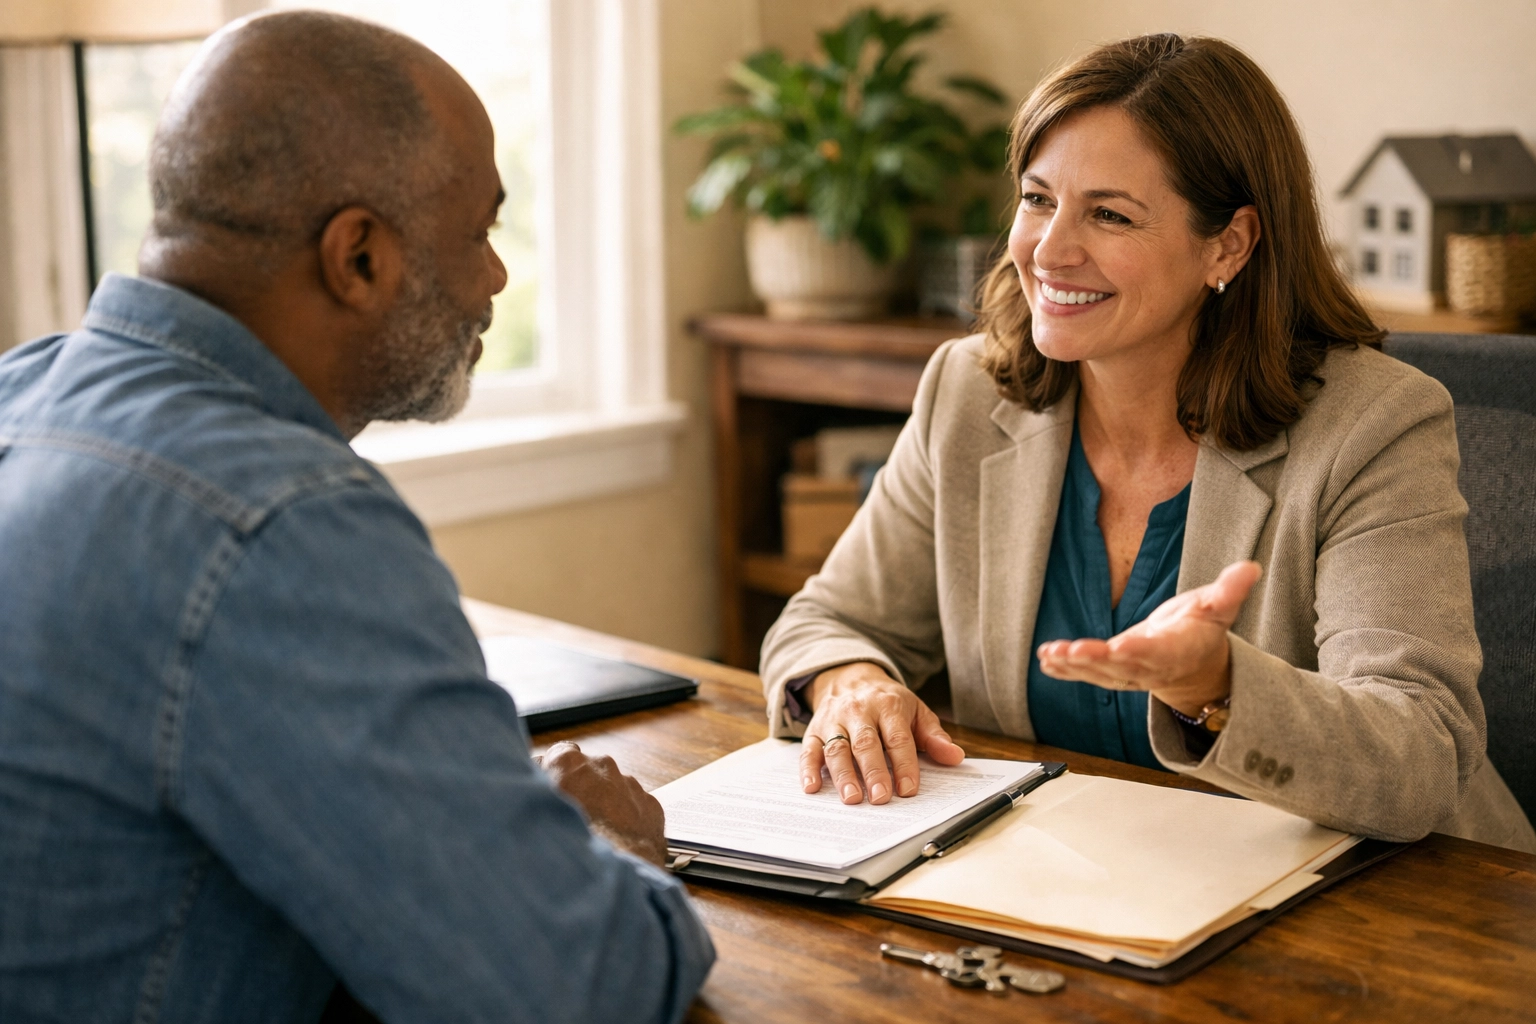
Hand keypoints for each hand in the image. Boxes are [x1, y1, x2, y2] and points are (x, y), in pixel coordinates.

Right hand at [537, 742, 666, 865]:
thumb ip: (536, 790)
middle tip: (575, 818)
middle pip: (589, 772)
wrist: (615, 869)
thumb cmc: (570, 845)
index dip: (556, 772)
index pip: (559, 753)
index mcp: (569, 763)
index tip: (554, 788)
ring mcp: (630, 784)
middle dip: (583, 789)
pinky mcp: (650, 805)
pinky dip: (628, 820)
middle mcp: (602, 766)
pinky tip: (618, 842)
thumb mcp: (535, 815)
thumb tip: (536, 777)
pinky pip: (636, 808)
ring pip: (614, 790)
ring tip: (598, 836)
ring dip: (606, 806)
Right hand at [800, 662, 964, 805]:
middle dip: (874, 771)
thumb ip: (934, 736)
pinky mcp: (814, 731)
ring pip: (837, 748)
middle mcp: (859, 712)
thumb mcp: (915, 711)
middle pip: (866, 744)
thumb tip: (955, 757)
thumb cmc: (887, 702)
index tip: (908, 789)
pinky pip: (809, 750)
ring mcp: (834, 721)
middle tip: (880, 798)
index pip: (898, 738)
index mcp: (888, 706)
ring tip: (852, 798)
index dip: (904, 764)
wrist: (849, 677)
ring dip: (843, 774)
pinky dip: (808, 769)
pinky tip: (811, 788)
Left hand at [1036, 560, 1262, 716]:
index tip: (1120, 646)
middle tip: (1072, 651)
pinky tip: (1045, 660)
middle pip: (1120, 666)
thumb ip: (1230, 590)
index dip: (1138, 650)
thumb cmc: (1201, 628)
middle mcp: (1149, 667)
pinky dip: (1064, 670)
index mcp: (1175, 650)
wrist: (1193, 662)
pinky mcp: (1110, 673)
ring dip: (1072, 665)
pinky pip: (1086, 674)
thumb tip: (1251, 567)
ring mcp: (1127, 674)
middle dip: (1096, 660)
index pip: (1156, 652)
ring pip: (1098, 673)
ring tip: (1050, 654)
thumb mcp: (1219, 607)